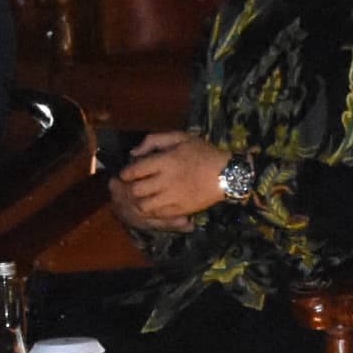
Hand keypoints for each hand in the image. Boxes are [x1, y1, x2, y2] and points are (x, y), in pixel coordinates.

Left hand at [113, 134, 230, 231]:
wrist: (227, 174)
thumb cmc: (203, 153)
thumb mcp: (181, 137)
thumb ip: (154, 140)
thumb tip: (134, 153)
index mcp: (166, 161)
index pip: (135, 170)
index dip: (125, 173)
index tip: (125, 174)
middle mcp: (167, 180)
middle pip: (137, 190)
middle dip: (129, 188)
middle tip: (130, 186)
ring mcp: (173, 197)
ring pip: (144, 205)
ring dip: (138, 201)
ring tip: (140, 197)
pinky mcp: (180, 210)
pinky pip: (158, 214)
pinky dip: (151, 211)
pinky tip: (153, 204)